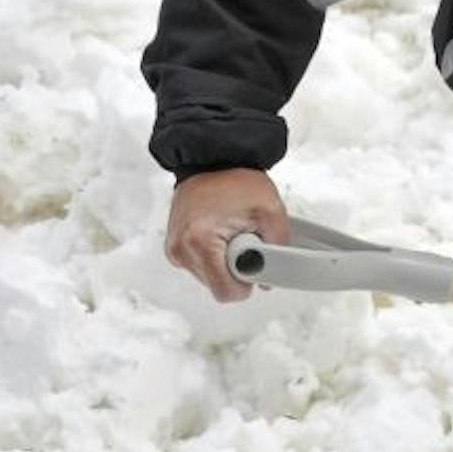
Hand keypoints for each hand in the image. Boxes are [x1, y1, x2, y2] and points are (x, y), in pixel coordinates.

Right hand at [163, 167, 289, 302]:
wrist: (212, 159)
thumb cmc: (236, 179)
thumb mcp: (271, 210)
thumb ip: (277, 247)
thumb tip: (270, 277)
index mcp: (200, 242)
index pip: (225, 291)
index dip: (246, 282)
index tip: (254, 260)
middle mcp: (181, 249)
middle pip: (217, 285)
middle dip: (236, 268)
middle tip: (243, 238)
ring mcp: (175, 249)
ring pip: (209, 277)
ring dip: (225, 261)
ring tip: (231, 232)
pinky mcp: (175, 247)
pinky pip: (200, 266)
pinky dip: (214, 256)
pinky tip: (220, 234)